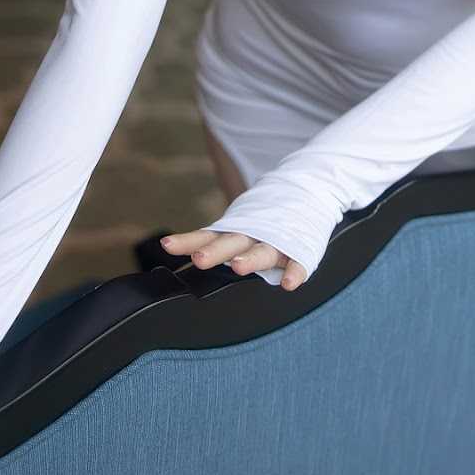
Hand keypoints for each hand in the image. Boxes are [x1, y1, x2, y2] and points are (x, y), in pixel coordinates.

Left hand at [161, 230, 306, 290]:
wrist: (307, 190)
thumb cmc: (265, 218)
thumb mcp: (237, 225)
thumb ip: (211, 241)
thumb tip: (172, 251)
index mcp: (236, 231)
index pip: (206, 236)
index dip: (187, 241)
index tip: (167, 245)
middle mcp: (253, 234)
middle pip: (232, 242)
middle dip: (216, 252)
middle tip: (200, 258)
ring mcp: (278, 240)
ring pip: (263, 251)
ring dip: (251, 259)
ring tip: (239, 267)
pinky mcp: (300, 247)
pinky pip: (298, 262)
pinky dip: (294, 272)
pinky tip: (288, 283)